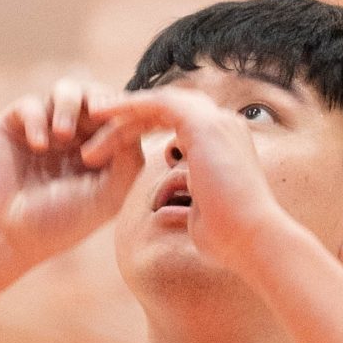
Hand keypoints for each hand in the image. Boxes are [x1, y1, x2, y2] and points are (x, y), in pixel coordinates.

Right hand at [0, 75, 144, 269]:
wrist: (2, 234)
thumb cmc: (58, 224)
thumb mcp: (106, 198)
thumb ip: (129, 161)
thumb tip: (134, 124)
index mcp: (104, 153)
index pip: (124, 118)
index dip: (128, 114)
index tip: (120, 132)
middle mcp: (78, 137)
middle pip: (98, 96)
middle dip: (101, 100)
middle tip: (98, 113)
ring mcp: (47, 128)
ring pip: (68, 90)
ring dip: (70, 104)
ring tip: (63, 133)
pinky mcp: (16, 125)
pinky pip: (32, 104)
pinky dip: (38, 119)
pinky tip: (38, 145)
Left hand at [78, 84, 280, 272]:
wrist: (251, 239)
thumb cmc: (229, 240)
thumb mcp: (202, 216)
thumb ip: (188, 203)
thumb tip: (171, 209)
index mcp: (225, 144)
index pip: (180, 123)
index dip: (145, 128)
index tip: (115, 144)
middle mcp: (224, 125)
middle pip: (169, 107)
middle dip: (132, 113)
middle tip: (96, 119)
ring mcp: (217, 121)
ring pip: (160, 102)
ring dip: (125, 109)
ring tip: (91, 114)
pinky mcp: (204, 124)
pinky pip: (158, 103)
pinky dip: (129, 106)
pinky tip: (103, 115)